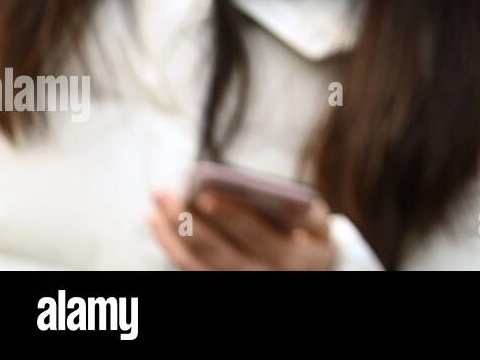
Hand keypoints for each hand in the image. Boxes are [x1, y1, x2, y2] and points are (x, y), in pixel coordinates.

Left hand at [148, 189, 334, 270]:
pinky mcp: (218, 285)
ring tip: (158, 201)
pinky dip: (170, 246)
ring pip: (195, 264)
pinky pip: (188, 269)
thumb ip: (310, 213)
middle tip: (167, 194)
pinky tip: (157, 221)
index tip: (206, 195)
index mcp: (290, 260)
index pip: (257, 237)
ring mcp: (235, 285)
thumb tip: (284, 198)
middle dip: (189, 223)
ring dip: (172, 233)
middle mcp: (261, 279)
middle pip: (217, 253)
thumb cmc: (311, 241)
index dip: (231, 217)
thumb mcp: (322, 227)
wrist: (308, 276)